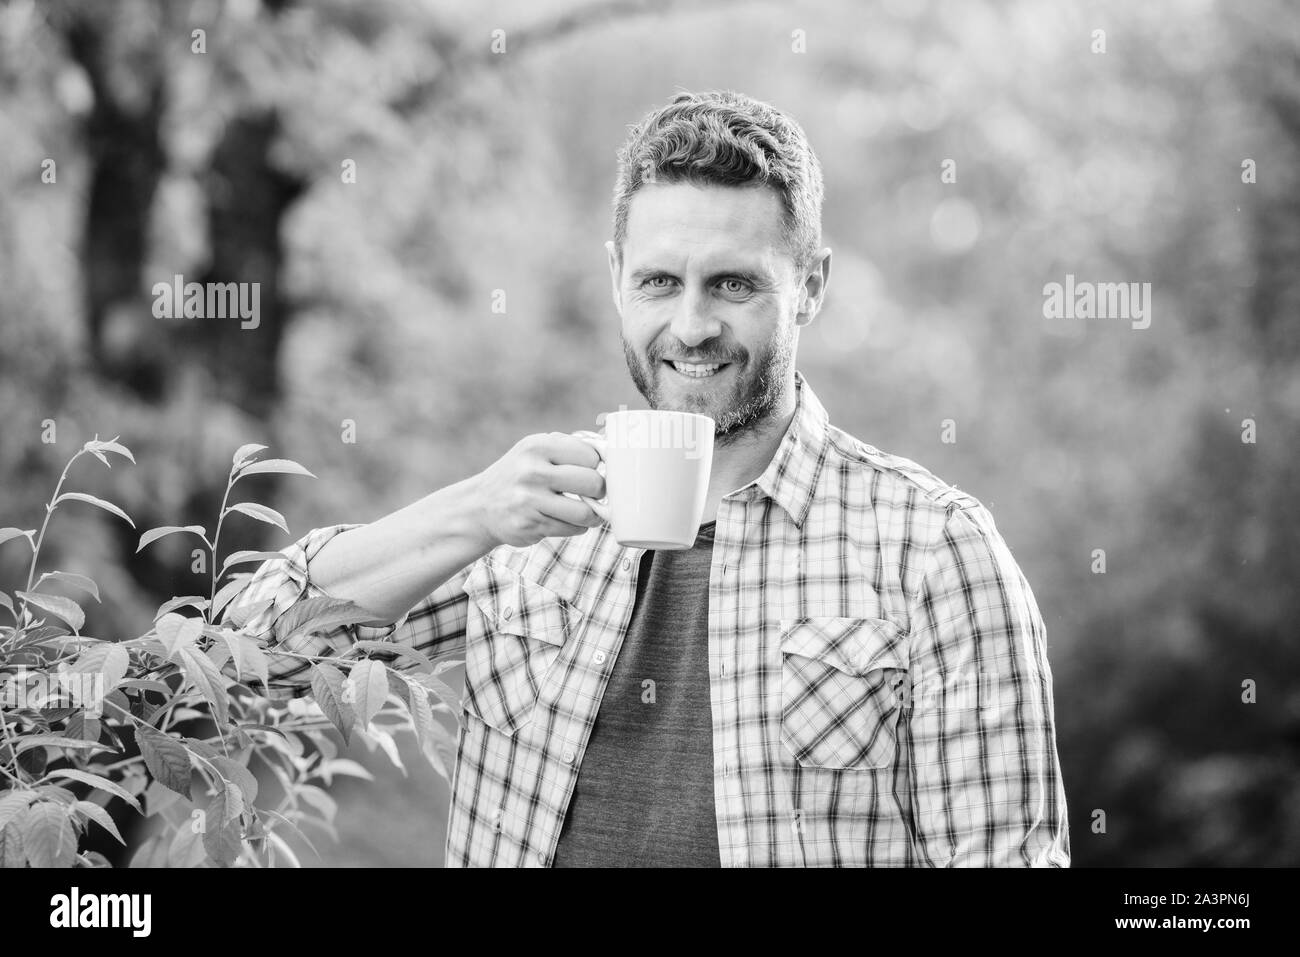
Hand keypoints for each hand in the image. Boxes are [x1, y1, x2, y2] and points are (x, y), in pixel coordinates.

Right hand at [468, 432, 606, 547]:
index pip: (591, 455)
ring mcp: (529, 500)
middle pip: (593, 483)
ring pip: (585, 512)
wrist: (479, 506)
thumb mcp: (536, 451)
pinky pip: (572, 530)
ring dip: (591, 515)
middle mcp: (532, 471)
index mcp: (537, 445)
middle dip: (599, 491)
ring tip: (586, 511)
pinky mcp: (530, 526)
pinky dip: (576, 527)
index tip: (591, 471)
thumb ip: (569, 448)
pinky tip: (565, 520)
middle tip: (592, 493)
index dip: (597, 466)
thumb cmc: (520, 475)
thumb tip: (612, 454)